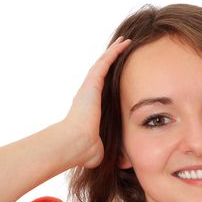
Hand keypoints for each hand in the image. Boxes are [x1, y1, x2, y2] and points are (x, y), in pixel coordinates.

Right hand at [63, 36, 131, 168]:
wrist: (76, 143)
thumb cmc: (85, 149)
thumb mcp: (98, 148)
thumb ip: (104, 148)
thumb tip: (107, 159)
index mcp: (89, 107)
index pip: (101, 90)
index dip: (109, 80)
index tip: (118, 74)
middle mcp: (87, 94)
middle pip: (101, 72)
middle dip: (110, 60)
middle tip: (120, 49)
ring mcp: (89, 87)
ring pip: (103, 63)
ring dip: (114, 52)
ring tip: (125, 42)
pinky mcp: (92, 82)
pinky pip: (106, 62)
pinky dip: (115, 52)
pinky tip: (124, 43)